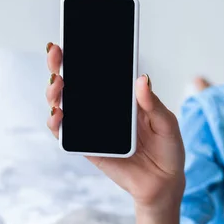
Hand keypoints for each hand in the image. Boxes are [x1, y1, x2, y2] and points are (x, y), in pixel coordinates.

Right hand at [45, 43, 185, 211]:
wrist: (164, 184)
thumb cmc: (168, 150)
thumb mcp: (167, 124)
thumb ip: (153, 104)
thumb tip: (142, 80)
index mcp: (123, 98)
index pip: (98, 72)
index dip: (82, 55)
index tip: (72, 39)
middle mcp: (104, 109)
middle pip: (74, 84)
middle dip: (59, 66)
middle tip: (56, 54)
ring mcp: (93, 127)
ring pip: (64, 105)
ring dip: (55, 92)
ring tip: (58, 85)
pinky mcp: (88, 147)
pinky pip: (66, 134)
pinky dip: (57, 124)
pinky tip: (59, 115)